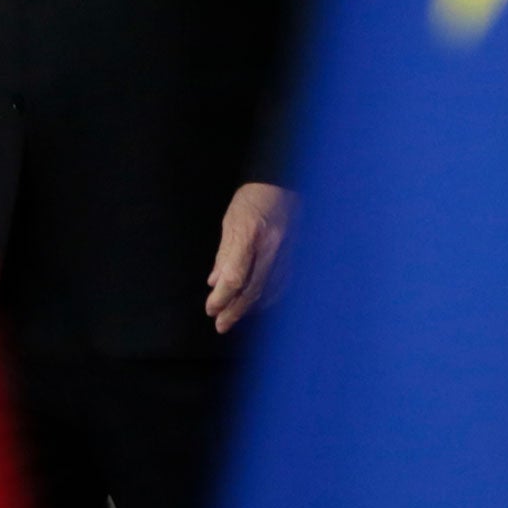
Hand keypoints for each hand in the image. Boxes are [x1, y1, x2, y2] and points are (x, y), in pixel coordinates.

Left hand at [205, 182, 297, 333]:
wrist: (283, 182)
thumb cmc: (253, 198)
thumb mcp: (231, 221)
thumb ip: (224, 254)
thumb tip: (215, 282)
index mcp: (251, 235)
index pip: (234, 277)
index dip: (221, 298)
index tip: (211, 308)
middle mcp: (272, 247)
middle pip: (252, 289)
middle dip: (234, 310)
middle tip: (221, 325)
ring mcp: (288, 251)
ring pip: (269, 290)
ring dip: (250, 307)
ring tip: (234, 316)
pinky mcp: (296, 254)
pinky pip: (282, 282)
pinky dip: (269, 297)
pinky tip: (259, 303)